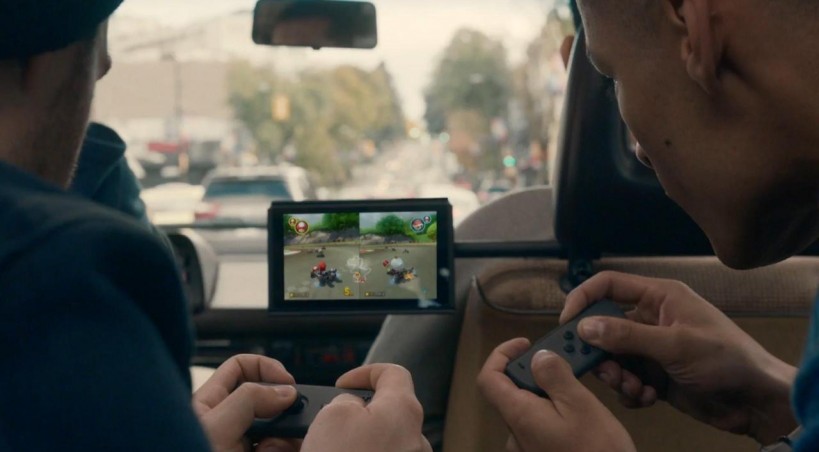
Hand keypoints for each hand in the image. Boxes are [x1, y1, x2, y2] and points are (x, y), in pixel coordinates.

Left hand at [192, 354, 302, 451]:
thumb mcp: (217, 428)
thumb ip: (249, 400)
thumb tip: (285, 390)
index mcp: (210, 403)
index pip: (241, 367)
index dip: (266, 368)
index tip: (288, 383)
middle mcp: (227, 423)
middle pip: (268, 400)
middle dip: (285, 410)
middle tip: (293, 423)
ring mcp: (240, 445)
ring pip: (279, 430)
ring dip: (285, 438)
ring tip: (273, 449)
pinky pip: (280, 449)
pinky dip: (284, 450)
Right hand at [301, 364, 430, 451]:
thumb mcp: (332, 416)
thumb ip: (346, 400)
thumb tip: (352, 408)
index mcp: (404, 410)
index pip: (392, 372)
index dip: (363, 373)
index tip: (341, 385)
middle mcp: (415, 437)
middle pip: (385, 411)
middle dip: (357, 413)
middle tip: (329, 424)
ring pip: (381, 440)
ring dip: (356, 440)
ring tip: (328, 447)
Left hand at [478, 339, 634, 451]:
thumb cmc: (597, 450)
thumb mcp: (581, 405)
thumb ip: (555, 376)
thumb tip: (538, 356)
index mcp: (519, 415)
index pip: (488, 378)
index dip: (501, 354)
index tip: (526, 343)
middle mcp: (515, 434)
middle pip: (512, 391)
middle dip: (536, 373)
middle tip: (567, 366)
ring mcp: (526, 448)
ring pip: (529, 409)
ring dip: (549, 393)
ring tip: (580, 391)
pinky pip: (539, 426)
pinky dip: (554, 412)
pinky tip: (580, 416)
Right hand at [563, 271, 797, 443]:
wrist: (755, 400)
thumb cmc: (726, 359)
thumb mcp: (675, 344)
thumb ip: (627, 335)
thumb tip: (584, 326)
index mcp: (659, 297)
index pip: (608, 285)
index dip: (583, 299)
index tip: (567, 323)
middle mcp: (651, 318)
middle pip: (604, 326)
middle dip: (601, 352)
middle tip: (606, 372)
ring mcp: (651, 348)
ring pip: (612, 357)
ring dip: (618, 376)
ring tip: (636, 389)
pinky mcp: (654, 374)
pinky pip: (626, 379)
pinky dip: (630, 391)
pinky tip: (648, 398)